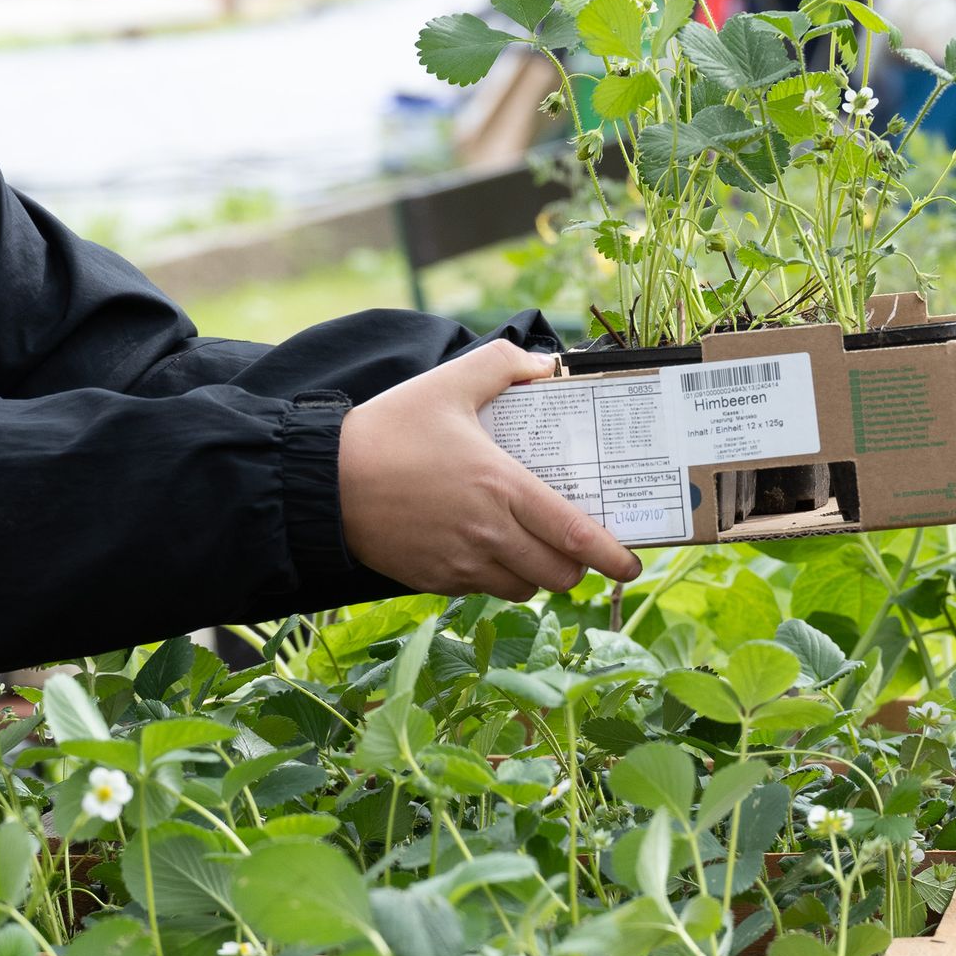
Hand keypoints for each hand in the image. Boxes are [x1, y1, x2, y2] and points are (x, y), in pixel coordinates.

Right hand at [339, 341, 643, 599]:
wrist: (323, 481)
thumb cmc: (387, 430)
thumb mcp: (448, 382)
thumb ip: (505, 364)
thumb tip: (548, 366)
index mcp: (501, 487)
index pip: (575, 535)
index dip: (611, 556)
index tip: (631, 564)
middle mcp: (488, 534)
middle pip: (558, 574)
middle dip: (577, 565)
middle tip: (576, 544)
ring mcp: (461, 564)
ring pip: (523, 587)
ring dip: (536, 572)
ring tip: (530, 545)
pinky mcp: (435, 580)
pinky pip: (483, 590)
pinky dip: (496, 576)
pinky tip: (484, 547)